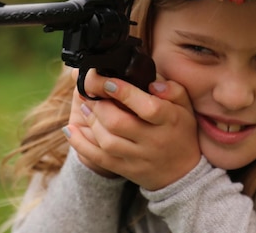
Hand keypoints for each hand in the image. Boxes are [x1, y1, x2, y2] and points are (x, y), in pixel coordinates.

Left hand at [64, 70, 200, 190]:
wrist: (182, 172)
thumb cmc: (180, 131)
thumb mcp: (185, 107)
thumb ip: (172, 90)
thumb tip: (152, 82)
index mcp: (169, 120)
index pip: (147, 107)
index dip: (125, 93)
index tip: (108, 82)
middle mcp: (153, 140)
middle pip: (119, 124)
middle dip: (99, 105)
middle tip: (90, 91)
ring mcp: (138, 157)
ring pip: (107, 141)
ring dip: (90, 121)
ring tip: (85, 105)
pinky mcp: (125, 169)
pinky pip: (98, 159)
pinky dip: (81, 144)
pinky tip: (70, 130)